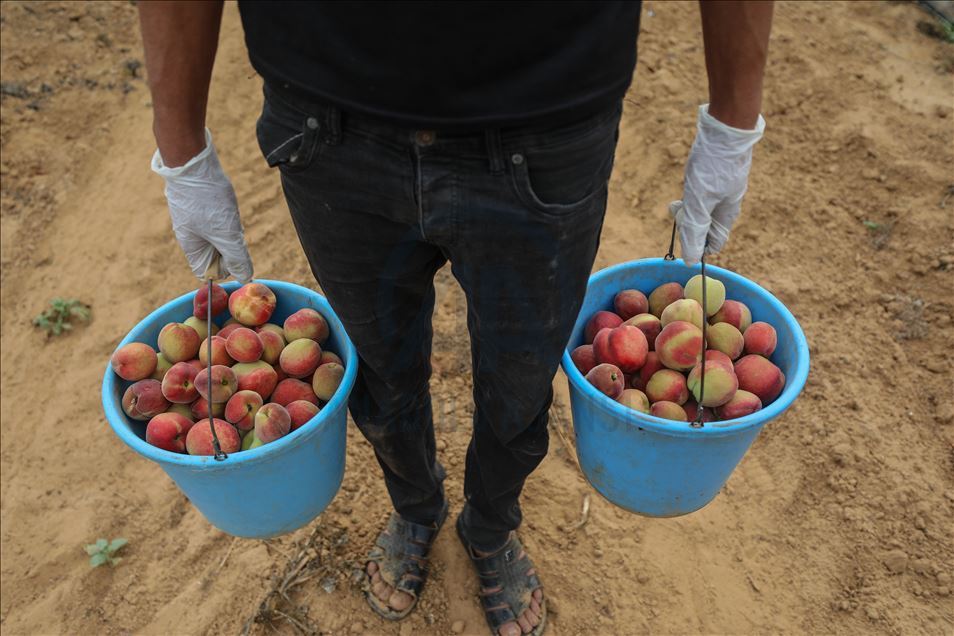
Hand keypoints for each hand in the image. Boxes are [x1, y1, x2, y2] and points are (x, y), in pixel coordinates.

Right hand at [151, 129, 253, 282]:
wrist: (191, 161)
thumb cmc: (206, 199)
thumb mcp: (226, 233)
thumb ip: (236, 257)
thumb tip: (245, 277)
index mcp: (191, 247)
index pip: (206, 272)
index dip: (224, 269)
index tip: (235, 253)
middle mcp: (190, 235)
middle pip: (216, 253)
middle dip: (229, 245)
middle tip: (231, 228)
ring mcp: (193, 219)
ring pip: (218, 234)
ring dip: (229, 228)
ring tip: (226, 212)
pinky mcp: (199, 205)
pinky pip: (216, 218)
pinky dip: (225, 214)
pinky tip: (225, 202)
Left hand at [670, 104, 764, 265]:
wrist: (727, 127)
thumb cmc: (713, 166)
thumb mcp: (699, 201)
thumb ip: (695, 230)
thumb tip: (690, 260)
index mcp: (727, 214)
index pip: (713, 244)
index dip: (696, 246)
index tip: (681, 236)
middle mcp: (728, 203)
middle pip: (706, 226)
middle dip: (688, 223)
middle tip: (676, 209)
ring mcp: (724, 188)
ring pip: (703, 208)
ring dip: (688, 206)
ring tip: (679, 197)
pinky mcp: (718, 174)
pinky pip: (704, 192)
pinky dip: (692, 191)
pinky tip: (688, 180)